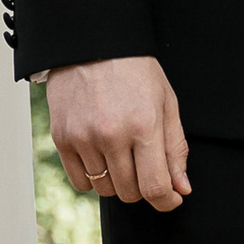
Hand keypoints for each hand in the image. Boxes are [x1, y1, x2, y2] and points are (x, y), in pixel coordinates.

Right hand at [46, 56, 189, 212]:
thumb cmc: (135, 71)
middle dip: (142, 187)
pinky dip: (93, 178)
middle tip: (144, 165)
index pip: (155, 186)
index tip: (170, 199)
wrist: (92, 43)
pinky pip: (80, 181)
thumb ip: (175, 149)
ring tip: (121, 155)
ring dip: (117, 182)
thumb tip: (181, 188)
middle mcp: (112, 135)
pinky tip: (101, 157)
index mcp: (144, 125)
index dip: (167, 201)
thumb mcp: (166, 103)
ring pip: (105, 189)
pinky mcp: (62, 138)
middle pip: (130, 192)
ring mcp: (83, 138)